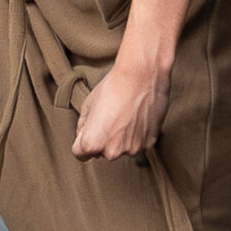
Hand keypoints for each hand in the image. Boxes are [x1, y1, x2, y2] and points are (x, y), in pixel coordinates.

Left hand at [72, 46, 171, 160]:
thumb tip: (83, 136)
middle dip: (102, 139)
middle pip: (102, 152)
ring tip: (124, 115)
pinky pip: (137, 143)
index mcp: (93, 143)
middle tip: (109, 117)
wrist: (141, 77)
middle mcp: (113, 152)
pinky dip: (136, 134)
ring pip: (121, 148)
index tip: (88, 130)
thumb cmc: (113, 87)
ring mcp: (133, 149)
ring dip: (121, 138)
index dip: (82, 140)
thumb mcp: (87, 105)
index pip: (80, 154)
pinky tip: (136, 117)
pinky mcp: (149, 143)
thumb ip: (83, 127)